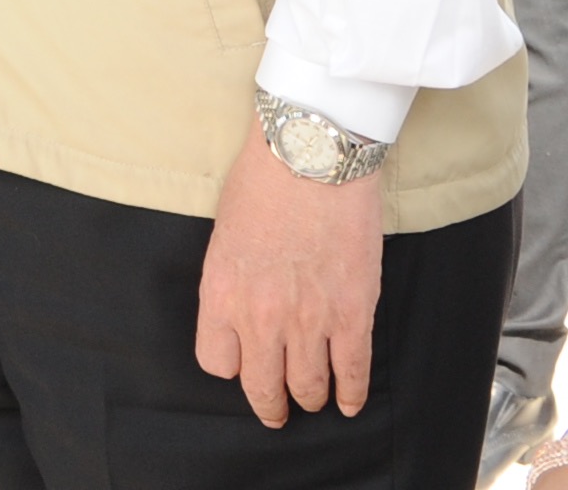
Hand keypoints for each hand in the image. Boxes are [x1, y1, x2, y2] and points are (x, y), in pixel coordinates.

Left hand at [195, 131, 384, 426]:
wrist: (311, 156)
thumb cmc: (263, 182)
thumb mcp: (225, 234)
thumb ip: (232, 279)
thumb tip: (245, 306)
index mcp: (220, 294)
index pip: (216, 362)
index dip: (232, 367)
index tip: (243, 364)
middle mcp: (259, 316)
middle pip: (261, 386)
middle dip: (270, 404)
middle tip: (277, 411)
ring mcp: (307, 320)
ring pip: (307, 386)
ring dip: (311, 397)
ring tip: (314, 398)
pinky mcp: (351, 314)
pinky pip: (351, 372)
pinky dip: (351, 394)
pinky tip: (349, 401)